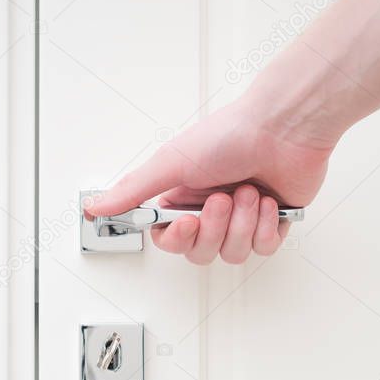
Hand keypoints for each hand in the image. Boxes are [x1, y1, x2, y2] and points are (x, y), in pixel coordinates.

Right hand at [86, 96, 333, 263]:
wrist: (285, 127)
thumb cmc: (230, 135)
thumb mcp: (171, 162)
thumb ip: (133, 191)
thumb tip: (95, 206)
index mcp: (183, 196)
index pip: (168, 238)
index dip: (177, 238)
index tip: (186, 221)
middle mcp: (210, 210)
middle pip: (200, 251)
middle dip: (214, 229)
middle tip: (222, 199)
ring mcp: (242, 218)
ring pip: (232, 253)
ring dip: (242, 223)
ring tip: (249, 191)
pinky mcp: (273, 222)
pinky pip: (264, 247)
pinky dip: (267, 226)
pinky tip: (269, 201)